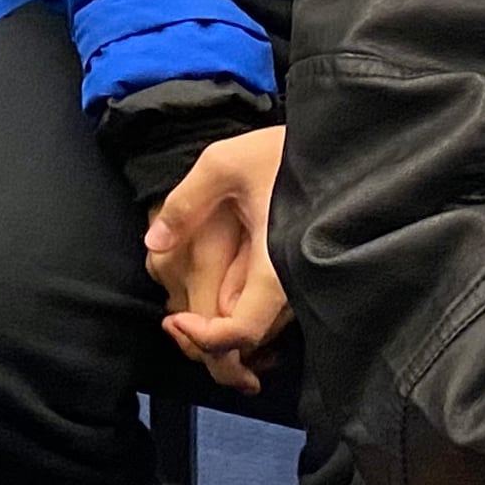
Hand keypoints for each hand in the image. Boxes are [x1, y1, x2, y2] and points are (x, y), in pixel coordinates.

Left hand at [143, 124, 291, 394]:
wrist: (332, 143)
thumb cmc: (279, 150)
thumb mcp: (222, 164)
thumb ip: (185, 204)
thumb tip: (153, 243)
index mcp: (274, 265)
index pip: (243, 330)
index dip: (206, 337)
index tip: (175, 320)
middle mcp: (291, 285)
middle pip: (248, 340)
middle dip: (207, 338)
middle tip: (172, 322)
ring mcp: (296, 283)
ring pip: (257, 329)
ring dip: (221, 327)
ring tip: (184, 312)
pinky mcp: (296, 276)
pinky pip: (265, 310)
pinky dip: (237, 311)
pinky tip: (213, 294)